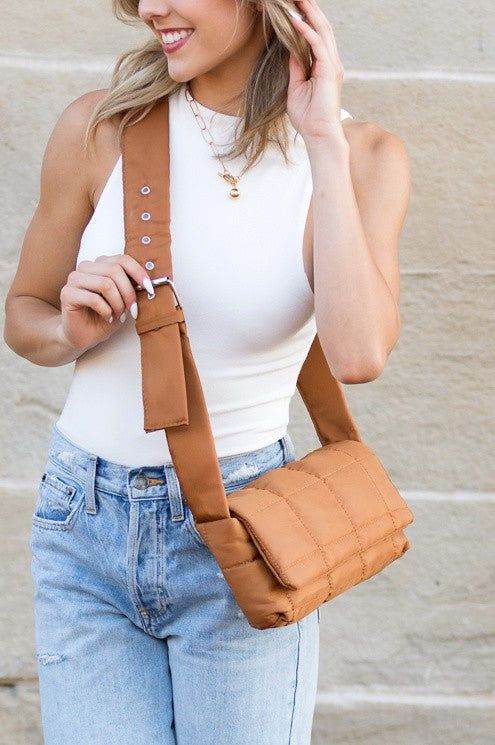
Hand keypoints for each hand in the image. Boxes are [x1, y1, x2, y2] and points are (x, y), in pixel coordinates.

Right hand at [58, 254, 152, 353]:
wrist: (85, 336)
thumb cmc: (105, 316)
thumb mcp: (124, 300)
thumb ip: (132, 287)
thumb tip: (148, 282)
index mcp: (100, 264)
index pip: (122, 259)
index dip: (138, 272)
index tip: (149, 288)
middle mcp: (86, 267)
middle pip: (115, 270)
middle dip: (128, 293)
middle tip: (132, 310)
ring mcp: (74, 279)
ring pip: (105, 283)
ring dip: (117, 303)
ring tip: (118, 315)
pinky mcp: (67, 293)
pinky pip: (94, 298)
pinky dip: (106, 311)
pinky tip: (107, 318)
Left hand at [287, 0, 344, 141]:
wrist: (318, 135)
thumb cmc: (308, 117)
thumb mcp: (296, 88)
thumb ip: (295, 68)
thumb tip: (291, 51)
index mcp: (324, 66)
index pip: (316, 36)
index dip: (306, 19)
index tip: (293, 6)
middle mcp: (331, 62)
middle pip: (322, 27)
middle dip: (310, 9)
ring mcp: (332, 65)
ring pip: (322, 31)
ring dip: (309, 13)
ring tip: (297, 0)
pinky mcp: (329, 71)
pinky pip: (318, 45)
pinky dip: (306, 32)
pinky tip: (295, 21)